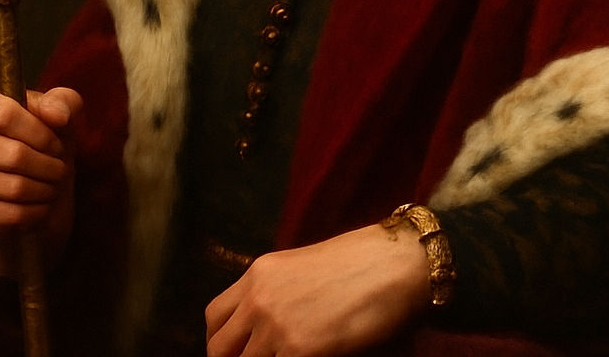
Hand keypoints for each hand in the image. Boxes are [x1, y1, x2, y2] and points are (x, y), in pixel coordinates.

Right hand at [0, 86, 82, 276]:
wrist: (27, 187)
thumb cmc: (43, 141)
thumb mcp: (60, 115)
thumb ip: (63, 102)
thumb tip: (57, 115)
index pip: (6, 116)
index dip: (40, 133)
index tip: (56, 144)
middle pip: (15, 155)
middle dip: (50, 166)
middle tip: (60, 169)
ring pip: (14, 188)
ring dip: (46, 189)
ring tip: (53, 185)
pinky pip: (10, 214)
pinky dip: (36, 211)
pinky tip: (41, 204)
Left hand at [205, 222, 429, 356]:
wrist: (394, 262)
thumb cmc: (361, 261)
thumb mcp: (304, 268)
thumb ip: (278, 294)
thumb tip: (266, 328)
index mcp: (259, 273)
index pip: (214, 318)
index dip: (223, 343)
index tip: (239, 353)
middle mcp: (258, 298)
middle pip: (218, 350)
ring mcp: (275, 327)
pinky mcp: (299, 351)